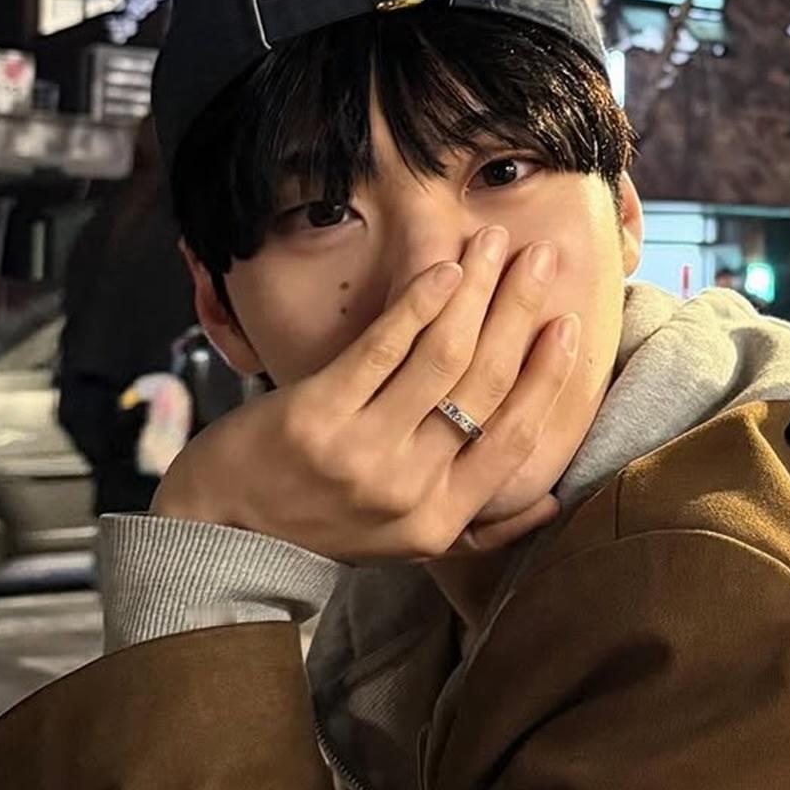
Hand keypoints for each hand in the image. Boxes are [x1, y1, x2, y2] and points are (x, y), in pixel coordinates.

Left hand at [152, 227, 579, 561]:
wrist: (222, 536)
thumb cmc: (321, 530)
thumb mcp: (407, 547)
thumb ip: (481, 529)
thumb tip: (553, 503)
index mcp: (439, 520)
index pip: (513, 439)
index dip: (546, 377)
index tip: (567, 324)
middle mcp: (407, 489)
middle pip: (484, 384)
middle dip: (520, 310)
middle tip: (540, 258)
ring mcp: (360, 452)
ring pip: (441, 356)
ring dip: (475, 289)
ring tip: (493, 243)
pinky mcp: (314, 415)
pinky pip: (382, 347)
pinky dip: (418, 302)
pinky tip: (442, 267)